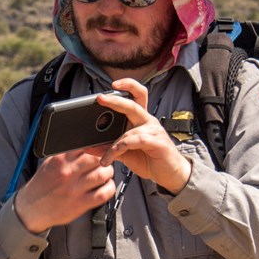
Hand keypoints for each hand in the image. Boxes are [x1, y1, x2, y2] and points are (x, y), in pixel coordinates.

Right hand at [14, 149, 116, 233]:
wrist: (31, 208)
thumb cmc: (41, 186)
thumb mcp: (49, 164)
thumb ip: (66, 155)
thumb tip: (85, 146)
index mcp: (60, 160)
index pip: (86, 146)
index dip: (97, 147)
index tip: (100, 150)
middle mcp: (68, 172)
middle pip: (98, 159)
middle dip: (105, 159)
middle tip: (105, 163)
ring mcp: (75, 189)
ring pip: (103, 174)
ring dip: (108, 173)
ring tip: (105, 174)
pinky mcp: (80, 204)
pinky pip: (103, 194)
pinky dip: (109, 189)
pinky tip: (106, 187)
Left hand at [96, 78, 191, 192]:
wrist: (170, 174)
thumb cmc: (149, 159)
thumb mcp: (125, 154)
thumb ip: (108, 149)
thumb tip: (89, 147)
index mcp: (141, 119)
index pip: (137, 95)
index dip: (128, 85)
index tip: (113, 84)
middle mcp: (148, 121)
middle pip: (134, 104)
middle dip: (115, 100)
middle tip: (100, 98)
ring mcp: (154, 131)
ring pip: (130, 130)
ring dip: (114, 144)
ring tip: (104, 157)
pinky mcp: (158, 143)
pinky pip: (136, 141)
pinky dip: (120, 148)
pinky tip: (112, 156)